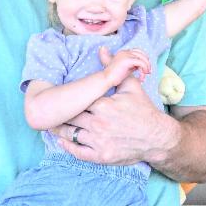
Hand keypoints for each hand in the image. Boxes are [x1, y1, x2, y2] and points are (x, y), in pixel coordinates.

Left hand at [56, 72, 177, 166]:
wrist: (157, 137)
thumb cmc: (143, 110)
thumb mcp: (131, 86)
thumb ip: (113, 69)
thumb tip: (102, 49)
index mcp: (103, 105)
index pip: (77, 100)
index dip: (67, 99)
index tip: (56, 96)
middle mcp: (98, 124)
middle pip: (70, 117)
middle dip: (60, 114)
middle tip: (48, 111)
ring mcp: (99, 141)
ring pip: (70, 134)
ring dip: (59, 129)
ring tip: (51, 125)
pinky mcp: (101, 156)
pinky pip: (77, 152)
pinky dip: (67, 146)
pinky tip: (61, 140)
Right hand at [102, 46, 150, 87]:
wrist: (106, 79)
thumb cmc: (115, 77)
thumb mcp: (127, 69)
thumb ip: (133, 65)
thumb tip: (141, 66)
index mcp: (123, 52)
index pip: (138, 51)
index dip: (143, 59)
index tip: (145, 69)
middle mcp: (125, 51)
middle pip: (141, 53)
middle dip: (147, 62)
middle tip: (148, 72)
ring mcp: (126, 55)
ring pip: (142, 58)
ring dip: (146, 66)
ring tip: (146, 74)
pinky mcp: (127, 60)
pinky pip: (141, 63)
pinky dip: (144, 69)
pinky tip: (142, 77)